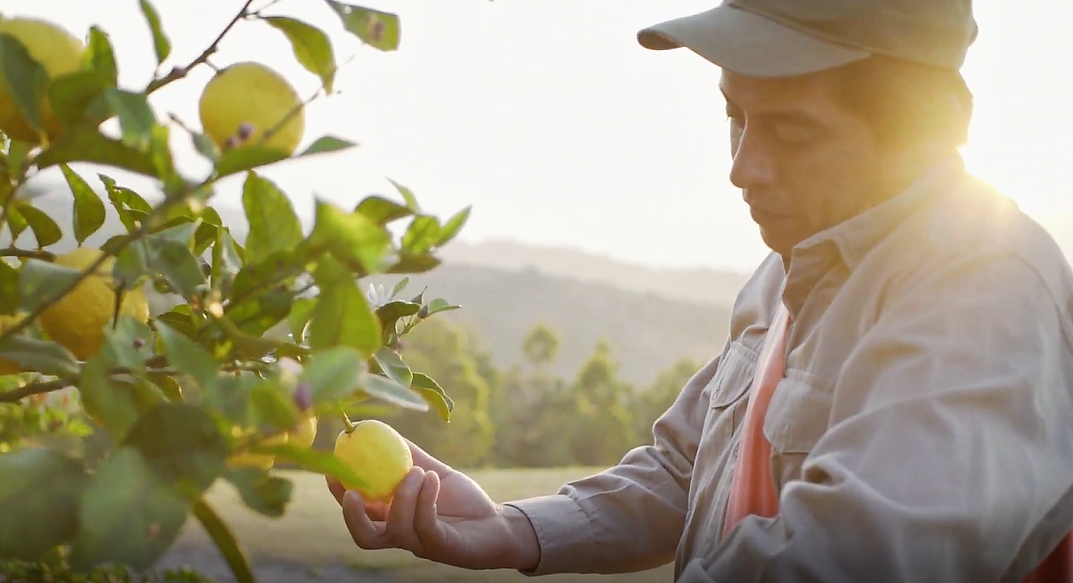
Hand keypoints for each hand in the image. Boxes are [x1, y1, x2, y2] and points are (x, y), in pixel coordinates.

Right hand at [326, 439, 539, 570]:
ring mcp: (421, 544)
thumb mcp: (431, 472)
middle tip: (354, 492)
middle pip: (365, 536)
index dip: (340, 494)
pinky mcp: (442, 547)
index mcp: (393, 518)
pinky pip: (426, 525)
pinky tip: (432, 479)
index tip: (332, 468)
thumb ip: (407, 456)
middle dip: (353, 516)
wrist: (496, 523)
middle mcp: (402, 535)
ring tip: (418, 471)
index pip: (358, 512)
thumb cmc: (460, 499)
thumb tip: (381, 429)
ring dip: (403, 495)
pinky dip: (425, 499)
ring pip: (396, 529)